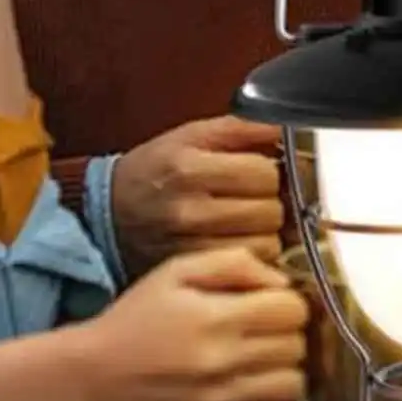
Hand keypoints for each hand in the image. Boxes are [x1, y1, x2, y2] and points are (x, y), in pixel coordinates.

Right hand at [70, 246, 307, 400]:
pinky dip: (272, 391)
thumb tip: (281, 280)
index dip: (287, 299)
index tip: (269, 300)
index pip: (292, 309)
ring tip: (262, 353)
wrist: (90, 376)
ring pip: (292, 381)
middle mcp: (221, 362)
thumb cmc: (135, 317)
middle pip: (297, 344)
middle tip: (264, 326)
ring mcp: (219, 398)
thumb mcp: (176, 272)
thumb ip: (234, 264)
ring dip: (285, 365)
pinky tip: (253, 377)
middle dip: (287, 331)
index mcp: (213, 319)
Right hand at [112, 117, 286, 278]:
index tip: (263, 171)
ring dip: (268, 232)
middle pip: (271, 211)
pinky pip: (249, 266)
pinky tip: (240, 240)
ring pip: (267, 244)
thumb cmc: (158, 170)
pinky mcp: (195, 273)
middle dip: (273, 202)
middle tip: (257, 197)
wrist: (109, 214)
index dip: (272, 170)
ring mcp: (190, 247)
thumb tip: (293, 127)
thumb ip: (246, 128)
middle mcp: (187, 211)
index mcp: (189, 169)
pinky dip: (255, 255)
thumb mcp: (195, 136)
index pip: (265, 174)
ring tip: (249, 220)